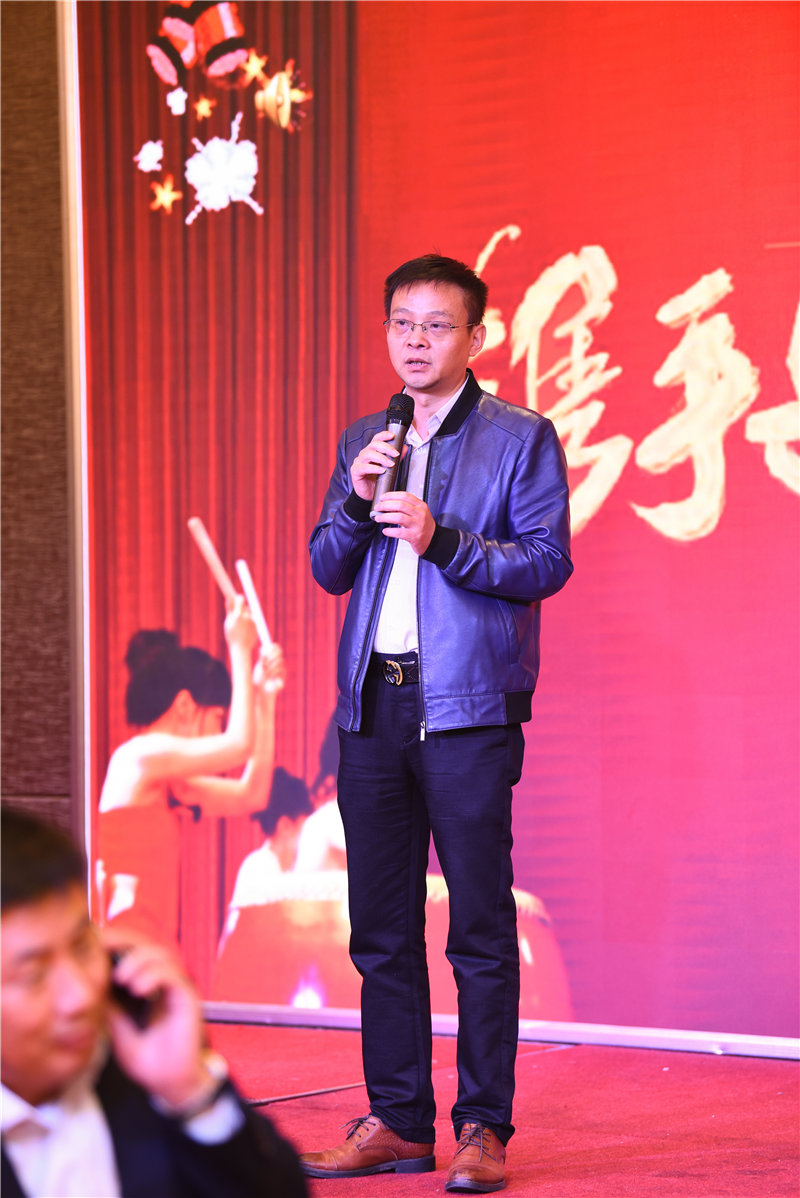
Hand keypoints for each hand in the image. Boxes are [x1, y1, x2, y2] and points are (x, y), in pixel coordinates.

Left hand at [102, 927, 208, 1107]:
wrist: (169, 1084)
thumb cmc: (147, 1059)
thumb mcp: (117, 1029)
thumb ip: (109, 1005)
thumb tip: (88, 984)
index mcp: (146, 985)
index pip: (132, 952)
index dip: (115, 942)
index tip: (92, 941)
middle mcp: (163, 981)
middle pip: (147, 945)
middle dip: (124, 941)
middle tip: (103, 945)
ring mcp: (176, 988)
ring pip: (161, 955)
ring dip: (138, 960)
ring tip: (122, 978)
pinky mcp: (186, 999)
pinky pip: (173, 976)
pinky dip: (155, 975)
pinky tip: (138, 988)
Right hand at [223, 594, 257, 653]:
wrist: (241, 648)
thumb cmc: (232, 636)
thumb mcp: (228, 622)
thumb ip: (229, 609)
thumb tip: (229, 597)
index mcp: (238, 615)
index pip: (240, 600)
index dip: (239, 598)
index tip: (237, 597)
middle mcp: (247, 617)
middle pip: (246, 607)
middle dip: (242, 608)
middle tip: (237, 613)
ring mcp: (253, 621)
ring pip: (249, 614)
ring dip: (246, 616)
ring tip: (240, 626)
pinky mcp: (257, 626)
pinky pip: (252, 620)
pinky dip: (249, 623)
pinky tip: (245, 630)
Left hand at [254, 641, 285, 694]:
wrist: (261, 693)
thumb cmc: (258, 680)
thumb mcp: (259, 668)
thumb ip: (262, 658)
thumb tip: (263, 647)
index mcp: (269, 658)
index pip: (275, 648)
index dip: (273, 646)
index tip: (269, 647)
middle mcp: (276, 662)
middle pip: (279, 652)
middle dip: (272, 656)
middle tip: (266, 660)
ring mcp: (280, 668)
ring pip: (280, 661)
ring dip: (271, 667)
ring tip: (266, 674)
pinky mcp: (283, 675)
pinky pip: (281, 670)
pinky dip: (274, 674)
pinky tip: (271, 679)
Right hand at [350, 430, 405, 500]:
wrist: (369, 494)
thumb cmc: (377, 480)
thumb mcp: (389, 468)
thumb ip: (395, 457)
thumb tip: (404, 448)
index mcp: (372, 451)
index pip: (376, 439)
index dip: (384, 435)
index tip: (393, 436)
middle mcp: (364, 454)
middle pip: (374, 444)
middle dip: (386, 448)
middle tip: (396, 454)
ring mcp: (359, 462)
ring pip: (369, 454)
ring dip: (381, 458)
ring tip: (390, 464)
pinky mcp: (356, 471)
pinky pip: (363, 467)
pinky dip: (374, 468)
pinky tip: (381, 470)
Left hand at [370, 491, 435, 555]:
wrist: (434, 540)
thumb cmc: (424, 526)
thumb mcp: (419, 513)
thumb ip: (407, 508)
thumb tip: (388, 505)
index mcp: (421, 506)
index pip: (405, 496)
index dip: (391, 495)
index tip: (382, 497)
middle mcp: (420, 514)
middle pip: (400, 505)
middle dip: (385, 505)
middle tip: (377, 508)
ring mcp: (418, 525)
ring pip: (398, 517)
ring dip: (385, 517)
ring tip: (378, 518)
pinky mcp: (414, 536)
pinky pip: (399, 532)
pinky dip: (390, 531)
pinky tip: (385, 531)